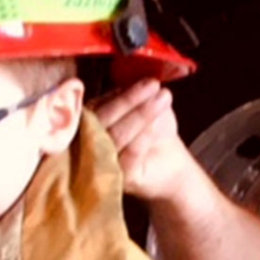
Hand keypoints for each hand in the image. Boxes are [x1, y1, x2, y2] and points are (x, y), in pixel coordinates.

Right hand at [94, 79, 192, 202]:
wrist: (171, 163)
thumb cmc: (153, 133)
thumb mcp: (140, 106)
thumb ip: (129, 94)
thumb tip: (130, 82)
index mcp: (90, 124)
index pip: (95, 107)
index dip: (116, 93)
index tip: (139, 80)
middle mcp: (89, 146)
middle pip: (101, 121)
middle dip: (128, 101)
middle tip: (152, 85)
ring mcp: (102, 165)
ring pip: (115, 136)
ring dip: (140, 114)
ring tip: (162, 98)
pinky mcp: (119, 179)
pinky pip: (130, 154)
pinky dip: (145, 135)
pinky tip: (157, 122)